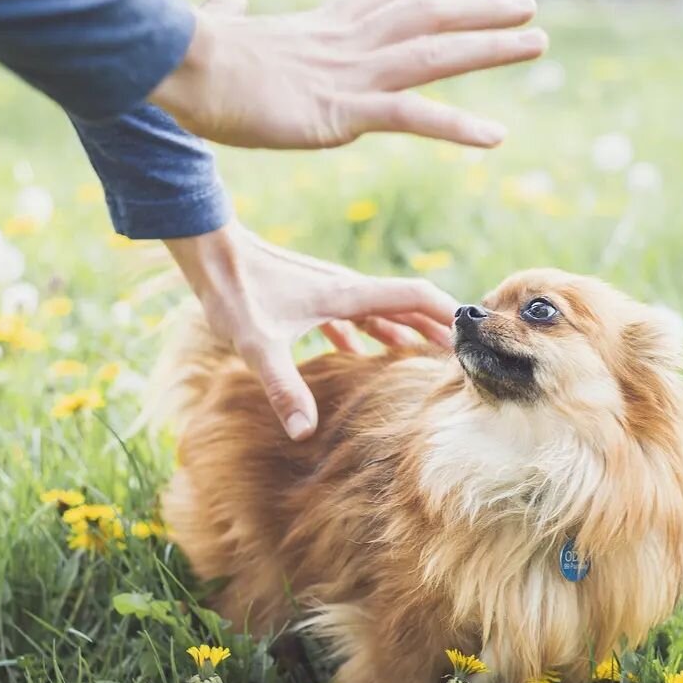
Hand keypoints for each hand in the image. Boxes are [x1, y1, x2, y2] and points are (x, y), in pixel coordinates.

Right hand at [150, 0, 544, 149]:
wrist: (177, 67)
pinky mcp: (344, 112)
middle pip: (426, 14)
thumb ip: (234, 15)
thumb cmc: (189, 56)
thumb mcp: (221, 29)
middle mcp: (346, 42)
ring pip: (435, 52)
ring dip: (489, 47)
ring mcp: (350, 74)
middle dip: (479, 8)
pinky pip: (412, 117)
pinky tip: (494, 138)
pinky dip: (456, 126)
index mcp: (319, 25)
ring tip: (536, 42)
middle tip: (526, 5)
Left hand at [164, 222, 456, 440]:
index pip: (414, 296)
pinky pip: (351, 315)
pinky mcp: (310, 295)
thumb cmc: (235, 291)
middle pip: (405, 305)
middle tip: (459, 355)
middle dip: (434, 329)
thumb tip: (305, 433)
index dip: (447, 313)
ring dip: (402, 332)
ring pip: (379, 311)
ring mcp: (329, 290)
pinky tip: (356, 355)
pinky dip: (366, 333)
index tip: (473, 332)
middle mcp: (346, 289)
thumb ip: (284, 388)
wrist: (208, 249)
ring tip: (420, 358)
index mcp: (348, 294)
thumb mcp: (258, 345)